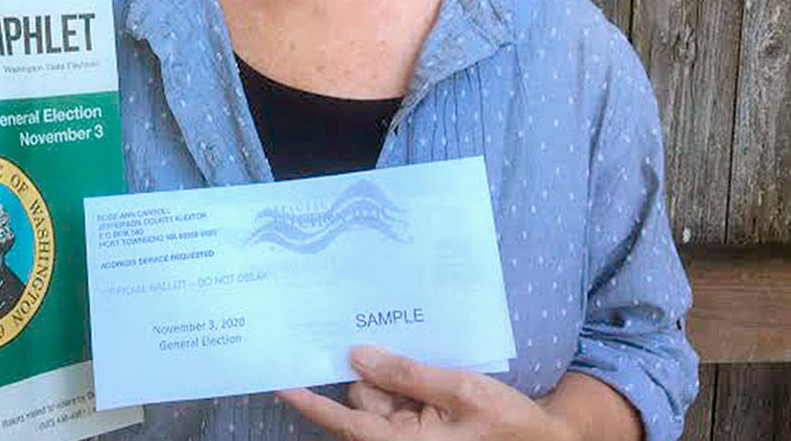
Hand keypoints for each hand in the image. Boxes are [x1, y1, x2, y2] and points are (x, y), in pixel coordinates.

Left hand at [278, 346, 576, 440]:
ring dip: (400, 382)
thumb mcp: (462, 392)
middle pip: (363, 400)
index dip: (310, 401)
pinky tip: (433, 382)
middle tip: (418, 364)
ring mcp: (409, 439)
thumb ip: (408, 374)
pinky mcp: (420, 434)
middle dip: (381, 378)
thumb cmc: (510, 426)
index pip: (344, 421)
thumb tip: (358, 356)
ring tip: (442, 379)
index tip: (280, 382)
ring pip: (380, 398)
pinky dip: (408, 388)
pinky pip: (399, 404)